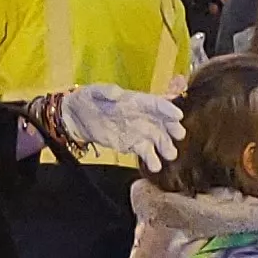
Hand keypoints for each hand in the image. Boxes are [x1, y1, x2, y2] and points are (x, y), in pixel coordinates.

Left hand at [45, 83, 183, 169]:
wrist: (77, 117)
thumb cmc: (89, 99)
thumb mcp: (95, 91)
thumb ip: (107, 91)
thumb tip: (117, 93)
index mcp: (137, 101)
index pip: (156, 104)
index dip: (168, 109)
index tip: (177, 116)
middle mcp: (143, 116)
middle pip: (162, 123)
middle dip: (172, 129)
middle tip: (179, 135)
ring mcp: (139, 132)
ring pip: (157, 139)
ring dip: (165, 146)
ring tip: (170, 155)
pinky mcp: (132, 145)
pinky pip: (145, 152)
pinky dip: (151, 158)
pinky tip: (155, 166)